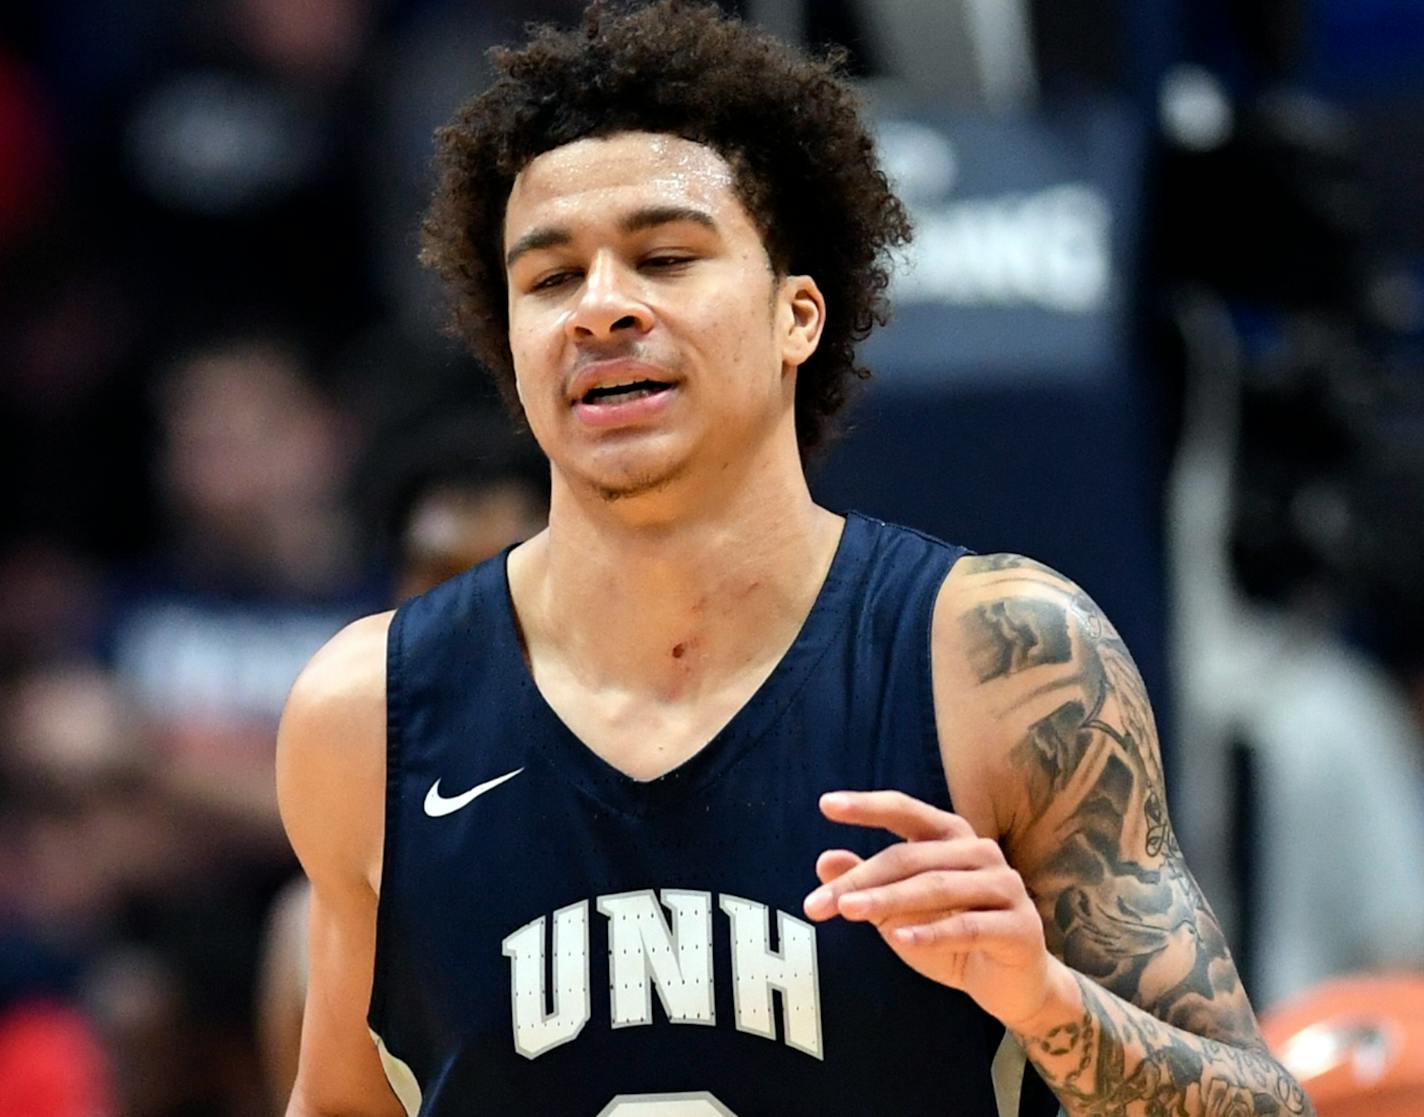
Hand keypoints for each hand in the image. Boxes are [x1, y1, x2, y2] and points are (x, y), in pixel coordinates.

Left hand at [803, 790, 1055, 1028]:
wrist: (1012, 986)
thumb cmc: (952, 937)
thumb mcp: (901, 910)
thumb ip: (869, 883)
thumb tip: (824, 860)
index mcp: (952, 838)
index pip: (906, 812)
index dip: (867, 806)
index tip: (826, 804)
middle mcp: (980, 853)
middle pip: (910, 857)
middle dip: (860, 879)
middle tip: (817, 902)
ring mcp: (1005, 888)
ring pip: (937, 887)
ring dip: (888, 900)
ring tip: (848, 911)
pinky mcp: (1019, 928)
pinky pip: (969, 927)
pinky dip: (932, 932)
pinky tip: (900, 938)